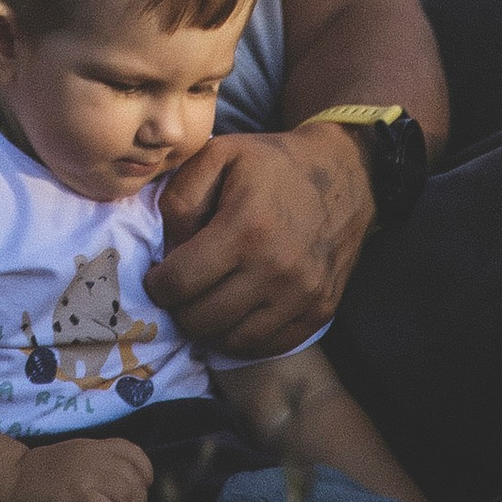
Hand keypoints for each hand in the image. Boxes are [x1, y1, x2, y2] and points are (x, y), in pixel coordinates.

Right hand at [3, 437, 154, 501]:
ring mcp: (86, 475)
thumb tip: (127, 490)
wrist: (10, 481)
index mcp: (96, 447)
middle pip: (136, 480)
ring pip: (128, 495)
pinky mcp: (75, 495)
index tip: (135, 495)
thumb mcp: (76, 458)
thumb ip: (99, 464)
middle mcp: (95, 457)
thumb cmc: (42, 476)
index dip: (144, 477)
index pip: (136, 455)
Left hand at [146, 128, 373, 359]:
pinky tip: (234, 316)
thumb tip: (170, 249)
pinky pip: (269, 347)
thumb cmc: (273, 164)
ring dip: (209, 330)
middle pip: (202, 319)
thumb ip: (181, 198)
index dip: (158, 285)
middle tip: (180, 292)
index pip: (181, 282)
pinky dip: (243, 341)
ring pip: (233, 342)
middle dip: (179, 309)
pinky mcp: (321, 311)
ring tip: (204, 305)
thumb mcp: (217, 155)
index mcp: (245, 228)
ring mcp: (302, 295)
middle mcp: (276, 269)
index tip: (157, 276)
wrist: (344, 175)